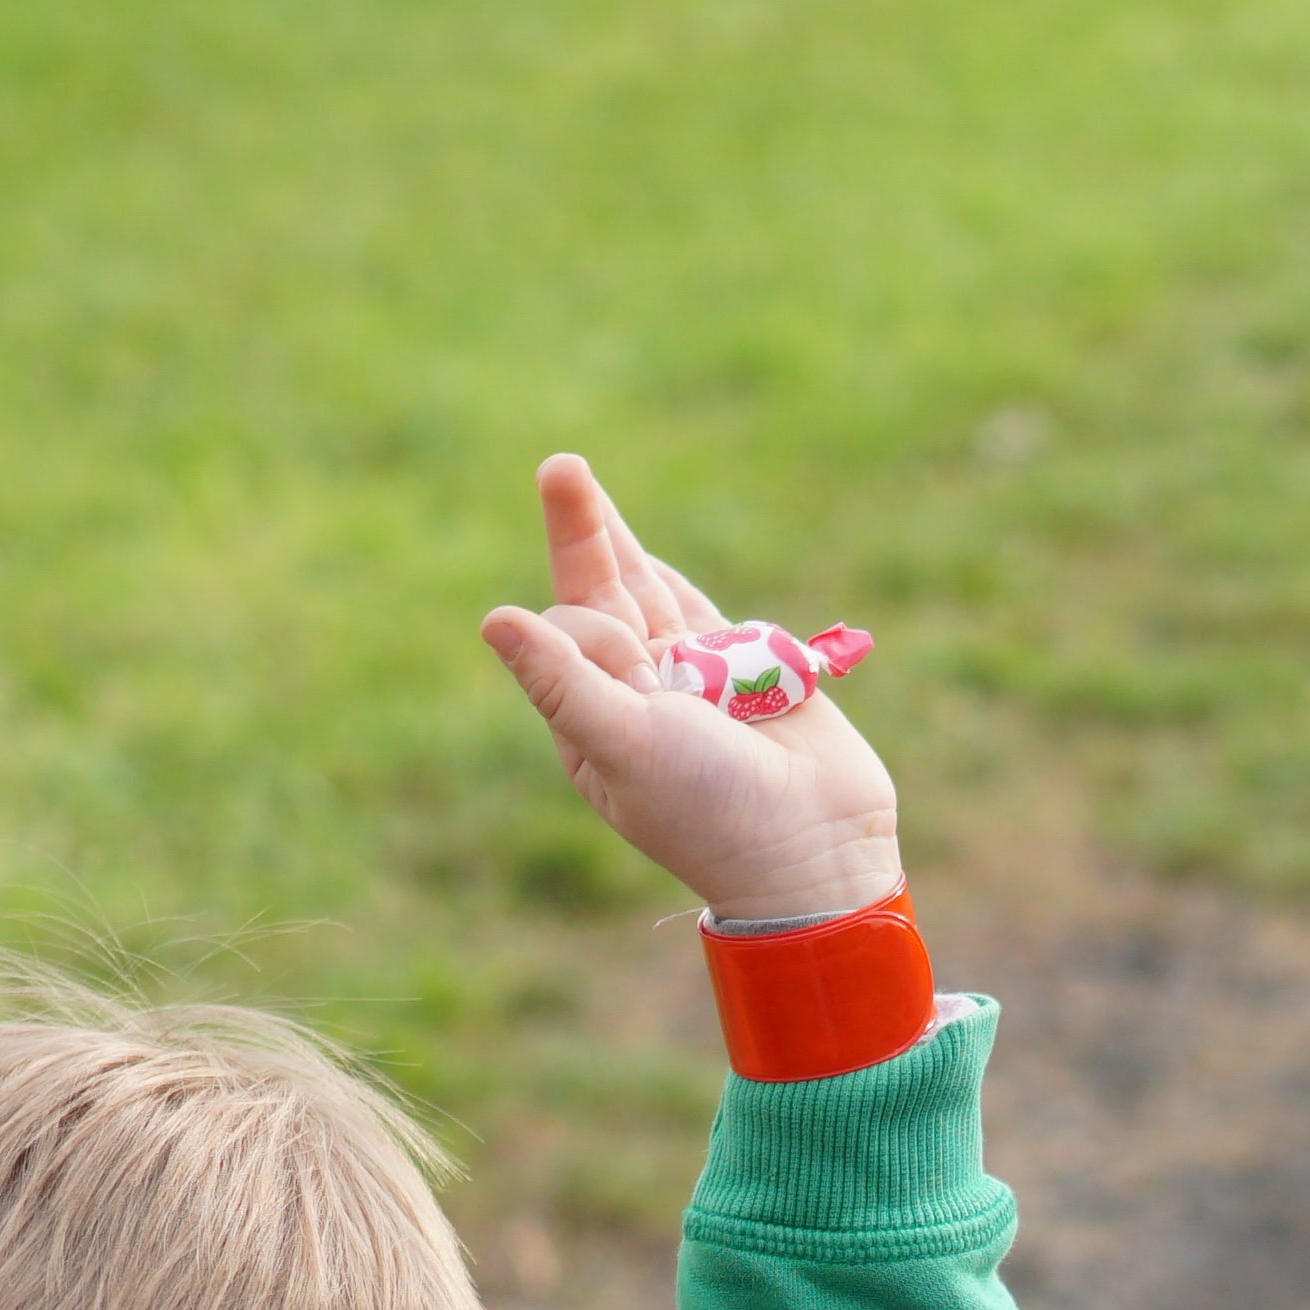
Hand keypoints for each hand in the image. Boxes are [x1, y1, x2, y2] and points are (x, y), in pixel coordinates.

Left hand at [477, 454, 903, 926]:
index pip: (572, 635)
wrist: (816, 843)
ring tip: (570, 476)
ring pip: (644, 590)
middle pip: (598, 595)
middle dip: (581, 530)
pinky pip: (699, 609)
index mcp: (589, 722)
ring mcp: (688, 677)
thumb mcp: (626, 743)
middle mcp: (631, 695)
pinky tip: (639, 552)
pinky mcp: (743, 667)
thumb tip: (494, 620)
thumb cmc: (712, 807)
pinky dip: (674, 582)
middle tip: (559, 466)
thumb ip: (565, 679)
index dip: (597, 629)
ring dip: (616, 540)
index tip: (639, 672)